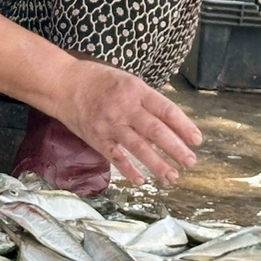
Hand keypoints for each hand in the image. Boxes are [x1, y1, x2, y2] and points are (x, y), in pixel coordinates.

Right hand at [49, 59, 202, 184]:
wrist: (63, 85)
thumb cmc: (98, 81)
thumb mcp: (127, 81)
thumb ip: (147, 100)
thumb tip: (171, 121)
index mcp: (136, 91)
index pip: (166, 110)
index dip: (184, 126)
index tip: (197, 140)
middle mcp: (124, 108)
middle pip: (155, 131)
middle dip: (176, 148)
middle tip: (190, 161)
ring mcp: (110, 125)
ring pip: (138, 147)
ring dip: (157, 164)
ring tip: (172, 176)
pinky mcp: (97, 138)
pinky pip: (115, 156)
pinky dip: (128, 169)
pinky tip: (141, 180)